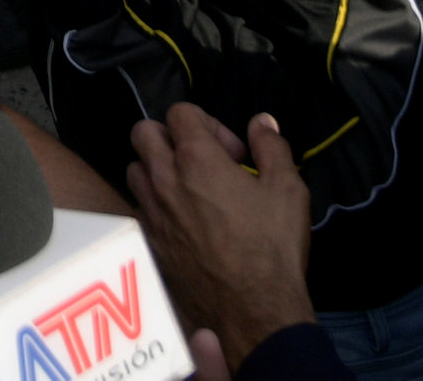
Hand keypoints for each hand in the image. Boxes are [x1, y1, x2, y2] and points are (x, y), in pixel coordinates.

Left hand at [129, 106, 313, 368]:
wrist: (251, 311)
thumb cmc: (271, 247)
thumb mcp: (287, 190)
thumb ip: (272, 147)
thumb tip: (262, 122)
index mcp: (196, 158)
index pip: (180, 112)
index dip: (208, 123)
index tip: (233, 152)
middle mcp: (163, 179)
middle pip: (144, 132)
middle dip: (171, 137)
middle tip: (203, 163)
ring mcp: (150, 212)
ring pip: (135, 170)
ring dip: (157, 170)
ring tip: (190, 191)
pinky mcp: (146, 242)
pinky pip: (139, 208)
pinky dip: (155, 205)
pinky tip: (182, 223)